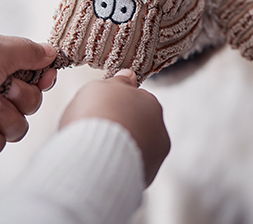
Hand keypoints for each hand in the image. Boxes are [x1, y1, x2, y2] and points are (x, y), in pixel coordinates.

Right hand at [59, 69, 169, 184]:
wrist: (93, 157)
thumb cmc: (95, 117)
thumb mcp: (101, 87)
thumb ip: (118, 82)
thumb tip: (129, 76)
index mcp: (150, 102)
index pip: (135, 100)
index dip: (114, 105)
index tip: (99, 111)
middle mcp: (158, 128)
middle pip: (138, 124)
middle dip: (122, 127)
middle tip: (98, 131)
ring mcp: (155, 155)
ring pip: (136, 147)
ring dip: (122, 148)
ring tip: (98, 151)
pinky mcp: (146, 177)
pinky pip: (130, 167)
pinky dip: (120, 167)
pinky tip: (103, 165)